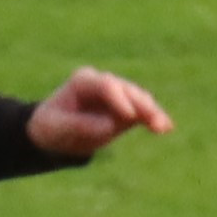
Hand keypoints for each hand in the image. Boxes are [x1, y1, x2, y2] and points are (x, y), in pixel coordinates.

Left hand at [28, 67, 173, 156]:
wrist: (52, 135)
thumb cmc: (50, 127)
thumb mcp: (57, 128)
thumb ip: (80, 125)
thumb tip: (110, 125)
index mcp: (83, 81)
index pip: (106, 85)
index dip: (119, 99)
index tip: (128, 116)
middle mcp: (103, 84)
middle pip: (127, 90)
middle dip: (141, 105)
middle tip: (153, 120)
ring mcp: (116, 97)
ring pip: (139, 100)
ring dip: (152, 112)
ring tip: (163, 127)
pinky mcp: (125, 111)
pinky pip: (142, 113)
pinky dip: (154, 119)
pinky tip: (166, 128)